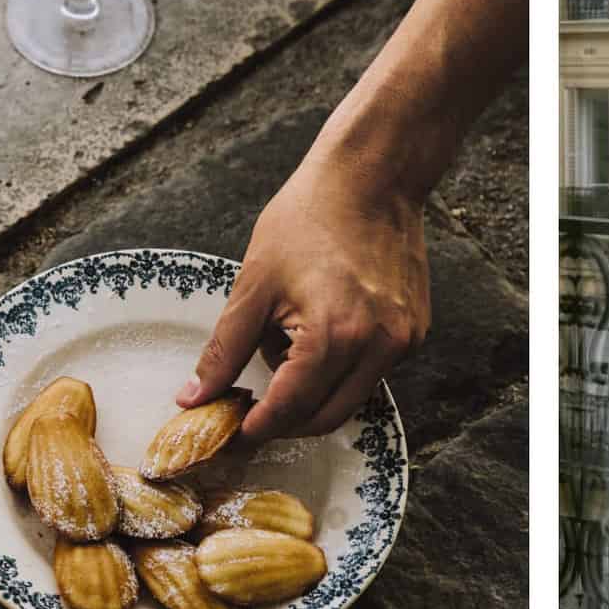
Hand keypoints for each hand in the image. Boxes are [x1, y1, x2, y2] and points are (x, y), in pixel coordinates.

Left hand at [177, 141, 428, 439]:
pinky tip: (319, 331)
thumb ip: (224, 350)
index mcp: (334, 335)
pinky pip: (373, 373)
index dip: (255, 427)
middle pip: (325, 418)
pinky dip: (341, 369)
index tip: (231, 431)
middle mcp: (378, 346)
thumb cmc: (310, 217)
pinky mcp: (416, 331)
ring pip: (351, 400)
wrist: (372, 177)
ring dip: (313, 394)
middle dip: (284, 421)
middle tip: (249, 407)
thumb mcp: (254, 283)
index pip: (289, 409)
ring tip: (283, 348)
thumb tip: (193, 399)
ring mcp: (403, 341)